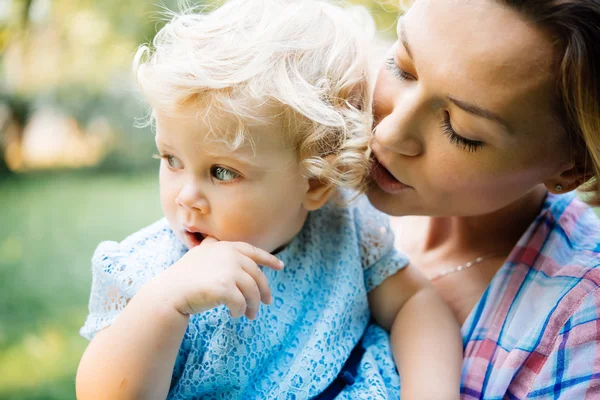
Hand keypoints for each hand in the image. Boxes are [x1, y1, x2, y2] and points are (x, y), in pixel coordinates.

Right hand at [157, 237, 283, 319]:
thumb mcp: (203, 256)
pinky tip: (235, 315)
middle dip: (264, 291)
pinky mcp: (225, 287)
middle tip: (268, 303)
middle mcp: (229, 255)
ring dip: (253, 305)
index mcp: (225, 247)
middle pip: (256, 275)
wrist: (170, 292)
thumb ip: (220, 253)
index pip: (253, 251)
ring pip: (252, 291)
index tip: (280, 266)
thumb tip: (240, 259)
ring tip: (251, 315)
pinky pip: (241, 303)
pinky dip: (240, 310)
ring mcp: (228, 270)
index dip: (268, 259)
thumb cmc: (185, 278)